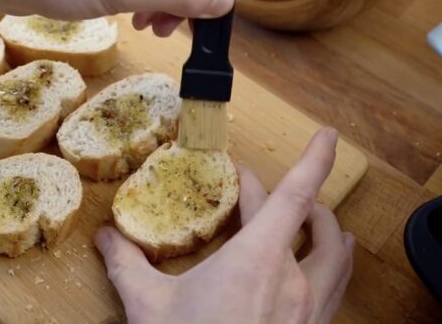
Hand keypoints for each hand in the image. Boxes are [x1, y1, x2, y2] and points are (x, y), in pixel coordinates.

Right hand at [94, 128, 354, 323]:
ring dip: (326, 229)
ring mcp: (310, 310)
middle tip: (253, 188)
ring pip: (335, 255)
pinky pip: (335, 287)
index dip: (314, 160)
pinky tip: (319, 272)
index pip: (296, 195)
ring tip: (319, 221)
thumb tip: (105, 238)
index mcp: (259, 260)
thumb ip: (126, 264)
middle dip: (284, 194)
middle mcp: (295, 280)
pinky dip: (332, 266)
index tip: (327, 136)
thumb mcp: (149, 306)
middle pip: (306, 219)